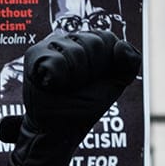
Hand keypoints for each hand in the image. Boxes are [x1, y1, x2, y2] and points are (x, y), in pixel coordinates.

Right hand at [0, 30, 139, 165]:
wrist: (60, 127)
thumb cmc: (85, 105)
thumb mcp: (116, 83)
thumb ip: (130, 62)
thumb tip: (120, 45)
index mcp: (90, 41)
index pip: (107, 38)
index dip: (106, 63)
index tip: (95, 79)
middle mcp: (70, 38)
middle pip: (94, 43)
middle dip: (91, 71)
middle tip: (78, 85)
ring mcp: (51, 45)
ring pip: (74, 53)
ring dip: (74, 78)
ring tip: (64, 86)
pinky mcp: (34, 55)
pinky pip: (54, 62)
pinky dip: (58, 78)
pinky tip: (50, 84)